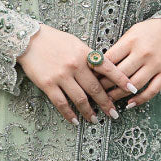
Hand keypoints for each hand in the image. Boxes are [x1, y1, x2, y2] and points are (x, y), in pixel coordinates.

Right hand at [16, 25, 138, 125]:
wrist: (28, 40)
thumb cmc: (53, 40)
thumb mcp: (75, 43)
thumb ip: (88, 57)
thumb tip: (102, 71)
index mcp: (84, 53)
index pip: (107, 68)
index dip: (121, 79)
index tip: (132, 89)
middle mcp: (74, 65)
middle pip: (95, 88)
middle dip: (106, 103)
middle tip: (114, 113)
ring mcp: (61, 76)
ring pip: (80, 99)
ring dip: (89, 112)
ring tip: (95, 120)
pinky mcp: (47, 84)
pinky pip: (61, 103)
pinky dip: (69, 113)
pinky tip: (75, 120)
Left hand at [94, 17, 160, 107]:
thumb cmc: (151, 30)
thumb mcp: (133, 32)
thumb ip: (120, 47)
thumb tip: (102, 63)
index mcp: (131, 41)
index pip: (109, 59)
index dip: (97, 70)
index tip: (89, 77)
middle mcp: (143, 53)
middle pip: (119, 74)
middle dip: (105, 85)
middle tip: (96, 91)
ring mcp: (155, 64)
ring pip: (133, 85)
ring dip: (119, 95)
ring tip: (109, 99)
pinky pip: (152, 90)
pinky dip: (140, 99)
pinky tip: (130, 104)